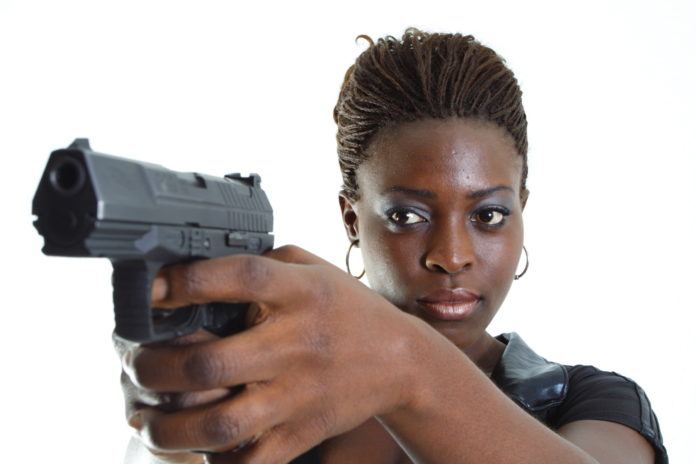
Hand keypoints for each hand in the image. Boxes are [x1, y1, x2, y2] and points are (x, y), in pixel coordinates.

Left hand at [122, 245, 424, 462]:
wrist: (400, 360)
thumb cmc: (347, 309)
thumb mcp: (311, 268)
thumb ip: (260, 265)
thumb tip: (195, 274)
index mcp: (301, 293)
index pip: (241, 279)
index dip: (189, 282)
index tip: (153, 290)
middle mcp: (297, 344)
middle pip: (212, 364)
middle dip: (154, 368)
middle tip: (135, 364)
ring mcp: (299, 394)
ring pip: (221, 425)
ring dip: (168, 427)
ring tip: (147, 416)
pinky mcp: (303, 432)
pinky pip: (250, 462)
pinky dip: (212, 461)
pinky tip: (197, 445)